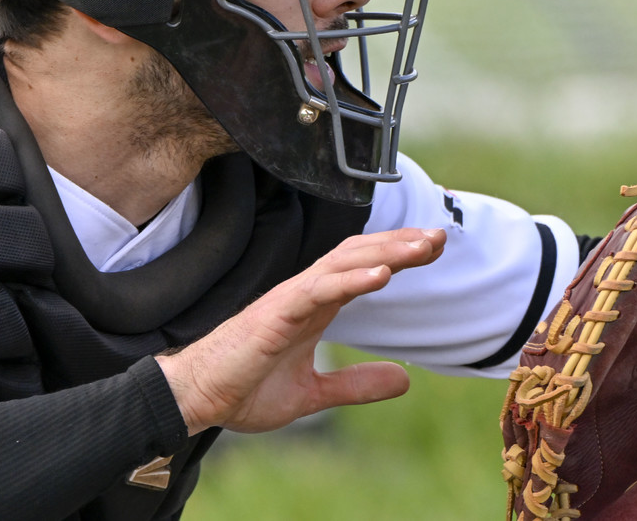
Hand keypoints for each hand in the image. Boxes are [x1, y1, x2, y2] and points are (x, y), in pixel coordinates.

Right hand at [156, 227, 445, 434]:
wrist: (195, 400)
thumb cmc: (243, 390)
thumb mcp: (313, 394)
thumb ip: (355, 384)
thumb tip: (405, 380)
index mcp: (313, 308)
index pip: (361, 268)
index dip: (396, 255)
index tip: (434, 247)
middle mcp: (304, 295)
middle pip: (359, 256)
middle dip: (400, 244)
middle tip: (441, 237)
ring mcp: (289, 301)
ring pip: (344, 264)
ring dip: (386, 253)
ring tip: (424, 247)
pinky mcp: (274, 315)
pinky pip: (317, 290)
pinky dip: (351, 279)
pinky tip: (381, 276)